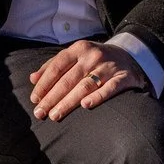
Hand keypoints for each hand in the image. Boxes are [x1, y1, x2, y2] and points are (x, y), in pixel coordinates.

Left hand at [29, 40, 152, 122]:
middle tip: (40, 113)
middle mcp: (93, 56)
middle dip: (52, 97)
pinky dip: (97, 97)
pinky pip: (109, 89)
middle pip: (68, 79)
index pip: (57, 67)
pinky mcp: (123, 77)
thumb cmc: (95, 60)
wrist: (131, 56)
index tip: (34, 99)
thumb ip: (54, 66)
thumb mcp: (75, 56)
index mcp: (79, 49)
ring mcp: (108, 67)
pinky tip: (86, 106)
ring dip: (68, 102)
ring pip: (85, 85)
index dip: (44, 84)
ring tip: (55, 114)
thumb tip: (32, 79)